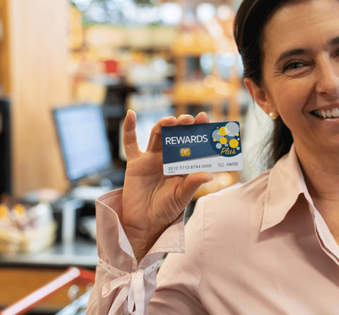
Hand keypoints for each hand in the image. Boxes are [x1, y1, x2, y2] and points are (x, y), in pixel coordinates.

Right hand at [120, 111, 212, 260]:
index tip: (205, 118)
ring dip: (163, 125)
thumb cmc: (166, 210)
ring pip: (157, 135)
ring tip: (172, 121)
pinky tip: (131, 115)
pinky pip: (130, 144)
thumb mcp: (182, 197)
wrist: (145, 223)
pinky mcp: (135, 163)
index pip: (193, 143)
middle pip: (176, 135)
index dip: (199, 130)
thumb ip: (193, 184)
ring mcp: (151, 159)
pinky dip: (129, 129)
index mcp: (184, 164)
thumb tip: (209, 175)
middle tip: (189, 120)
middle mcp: (169, 158)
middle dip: (183, 125)